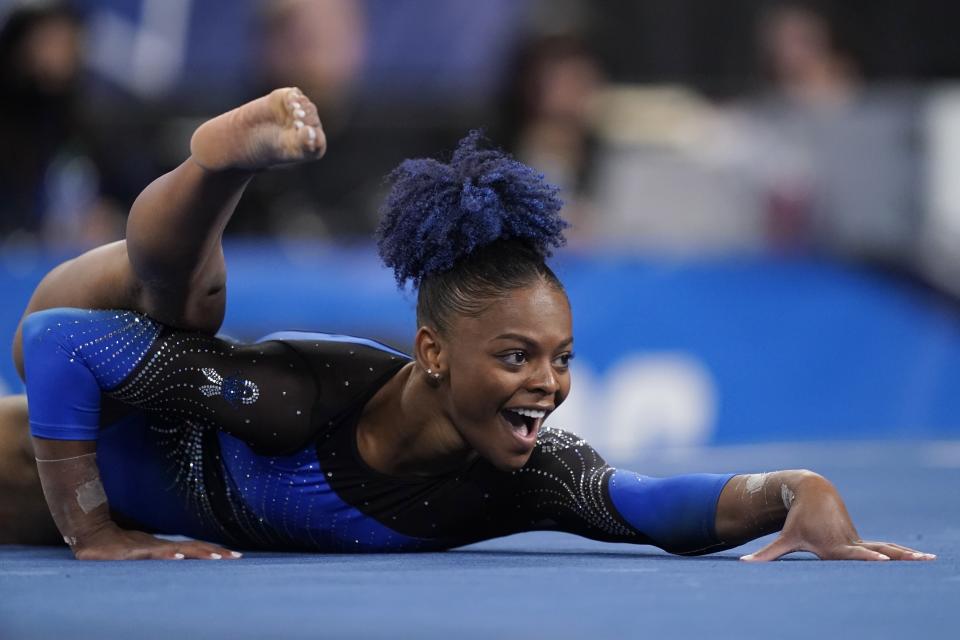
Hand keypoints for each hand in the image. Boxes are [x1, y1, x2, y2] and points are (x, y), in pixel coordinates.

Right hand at [71, 521, 241, 560]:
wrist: (91, 534)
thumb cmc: (115, 546)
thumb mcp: (140, 556)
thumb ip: (157, 559)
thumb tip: (178, 563)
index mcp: (163, 547)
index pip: (193, 549)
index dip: (213, 552)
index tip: (233, 556)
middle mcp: (160, 545)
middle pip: (192, 548)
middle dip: (215, 553)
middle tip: (236, 557)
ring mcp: (148, 547)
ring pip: (178, 549)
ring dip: (197, 553)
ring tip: (216, 557)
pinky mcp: (134, 552)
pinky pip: (153, 553)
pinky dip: (166, 555)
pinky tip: (178, 558)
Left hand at [740, 473, 934, 561]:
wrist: (811, 491)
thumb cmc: (796, 519)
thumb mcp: (784, 538)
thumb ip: (767, 553)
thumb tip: (745, 564)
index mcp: (833, 546)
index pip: (852, 555)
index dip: (866, 558)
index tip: (881, 561)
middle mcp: (849, 543)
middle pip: (876, 552)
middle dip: (895, 557)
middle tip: (914, 560)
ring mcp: (858, 541)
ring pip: (885, 548)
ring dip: (906, 555)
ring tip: (928, 560)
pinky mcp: (861, 540)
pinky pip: (885, 548)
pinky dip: (902, 553)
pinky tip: (921, 560)